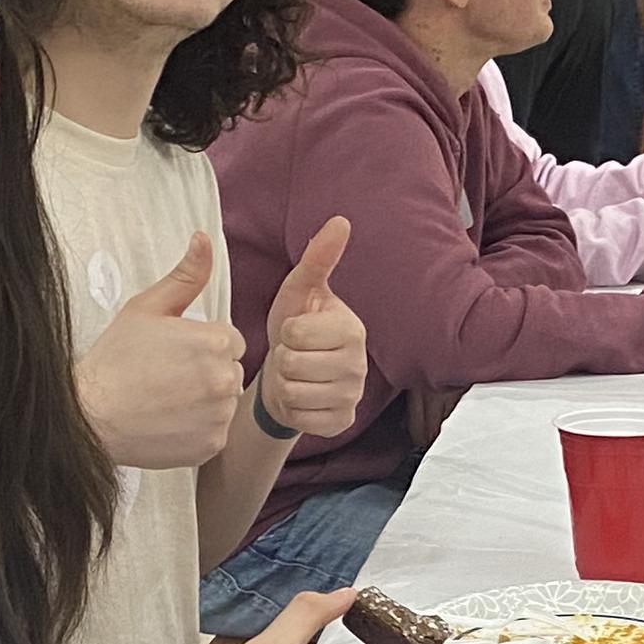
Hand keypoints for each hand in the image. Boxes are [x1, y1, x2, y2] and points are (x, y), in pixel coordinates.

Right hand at [73, 230, 242, 468]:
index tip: (174, 355)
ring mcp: (220, 415)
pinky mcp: (212, 445)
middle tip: (165, 377)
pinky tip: (167, 421)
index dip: (202, 346)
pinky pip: (214, 432)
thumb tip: (203, 239)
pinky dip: (196, 429)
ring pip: (224, 403)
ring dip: (203, 402)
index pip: (229, 341)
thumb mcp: (147, 308)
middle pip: (229, 371)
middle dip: (206, 372)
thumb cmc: (114, 360)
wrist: (89, 415)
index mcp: (215, 340)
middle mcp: (225, 379)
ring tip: (164, 400)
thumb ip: (185, 276)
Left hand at [256, 214, 364, 445]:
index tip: (296, 333)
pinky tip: (301, 398)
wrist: (289, 375)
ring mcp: (353, 396)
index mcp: (352, 328)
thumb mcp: (299, 291)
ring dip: (285, 385)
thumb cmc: (295, 329)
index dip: (285, 333)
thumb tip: (340, 221)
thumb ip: (318, 259)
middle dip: (284, 361)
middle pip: (293, 364)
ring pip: (295, 393)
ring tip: (295, 376)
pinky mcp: (341, 423)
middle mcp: (360, 364)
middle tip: (294, 356)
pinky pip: (302, 419)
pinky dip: (293, 410)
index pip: (296, 333)